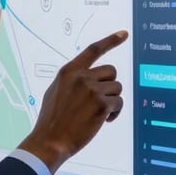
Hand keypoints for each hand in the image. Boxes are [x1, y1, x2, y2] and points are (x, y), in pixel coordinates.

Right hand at [17, 30, 127, 173]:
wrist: (50, 140)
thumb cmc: (52, 120)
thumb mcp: (56, 92)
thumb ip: (73, 81)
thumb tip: (90, 78)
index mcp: (69, 71)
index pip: (93, 50)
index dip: (111, 41)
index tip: (124, 34)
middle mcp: (81, 77)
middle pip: (111, 71)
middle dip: (109, 85)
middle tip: (100, 100)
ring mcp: (91, 90)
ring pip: (116, 88)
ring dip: (111, 101)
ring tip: (98, 113)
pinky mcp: (101, 104)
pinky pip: (119, 103)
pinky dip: (114, 113)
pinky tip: (103, 120)